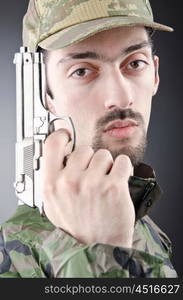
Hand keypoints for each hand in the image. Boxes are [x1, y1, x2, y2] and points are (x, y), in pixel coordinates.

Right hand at [42, 129, 134, 247]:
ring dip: (107, 167)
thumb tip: (58, 156)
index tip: (67, 136)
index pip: (52, 144)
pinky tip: (118, 182)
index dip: (61, 136)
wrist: (97, 247)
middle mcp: (70, 182)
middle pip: (84, 149)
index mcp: (52, 184)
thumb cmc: (77, 228)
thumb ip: (54, 179)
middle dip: (90, 161)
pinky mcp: (113, 186)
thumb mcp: (54, 204)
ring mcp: (92, 183)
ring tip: (104, 184)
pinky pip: (122, 162)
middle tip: (92, 177)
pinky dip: (123, 169)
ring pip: (103, 155)